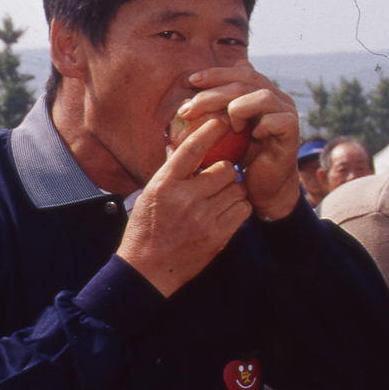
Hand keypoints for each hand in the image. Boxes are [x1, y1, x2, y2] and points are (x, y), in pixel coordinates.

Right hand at [118, 115, 250, 296]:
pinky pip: (243, 209)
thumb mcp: (150, 194)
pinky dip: (238, 208)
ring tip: (218, 200)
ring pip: (237, 189)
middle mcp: (184, 198)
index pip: (192, 149)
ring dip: (233, 191)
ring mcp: (202, 218)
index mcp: (164, 184)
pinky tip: (225, 213)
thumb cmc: (146, 228)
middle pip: (225, 169)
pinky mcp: (217, 235)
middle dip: (225, 173)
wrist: (147, 269)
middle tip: (217, 181)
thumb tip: (182, 146)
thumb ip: (170, 172)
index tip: (222, 120)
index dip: (210, 130)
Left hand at [178, 66, 301, 220]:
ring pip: (263, 96)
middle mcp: (277, 99)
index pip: (241, 72)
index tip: (190, 80)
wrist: (264, 188)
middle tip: (189, 109)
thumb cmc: (241, 159)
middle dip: (214, 93)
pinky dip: (262, 126)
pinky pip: (279, 120)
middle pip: (246, 82)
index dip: (216, 73)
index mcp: (260, 93)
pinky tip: (252, 136)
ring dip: (238, 109)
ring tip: (230, 127)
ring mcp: (287, 113)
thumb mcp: (224, 131)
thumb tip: (194, 86)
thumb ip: (215, 108)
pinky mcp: (292, 132)